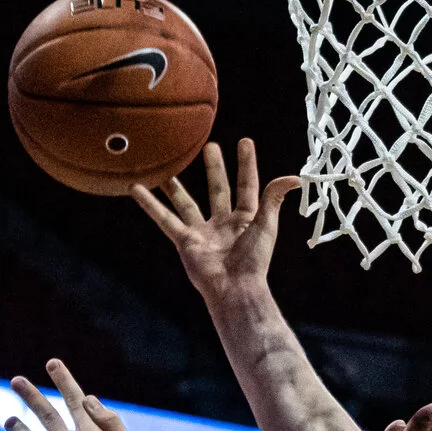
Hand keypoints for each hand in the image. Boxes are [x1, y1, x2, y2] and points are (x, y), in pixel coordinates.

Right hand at [132, 139, 302, 310]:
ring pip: (186, 202)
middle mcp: (224, 223)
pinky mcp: (185, 241)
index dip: (246, 164)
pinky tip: (136, 188)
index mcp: (247, 219)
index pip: (247, 185)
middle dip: (214, 168)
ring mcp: (203, 232)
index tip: (245, 142)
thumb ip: (275, 198)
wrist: (235, 289)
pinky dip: (149, 204)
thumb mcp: (267, 225)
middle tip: (209, 145)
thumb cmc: (255, 261)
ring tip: (165, 165)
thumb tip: (295, 177)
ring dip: (175, 185)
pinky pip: (164, 219)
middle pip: (218, 189)